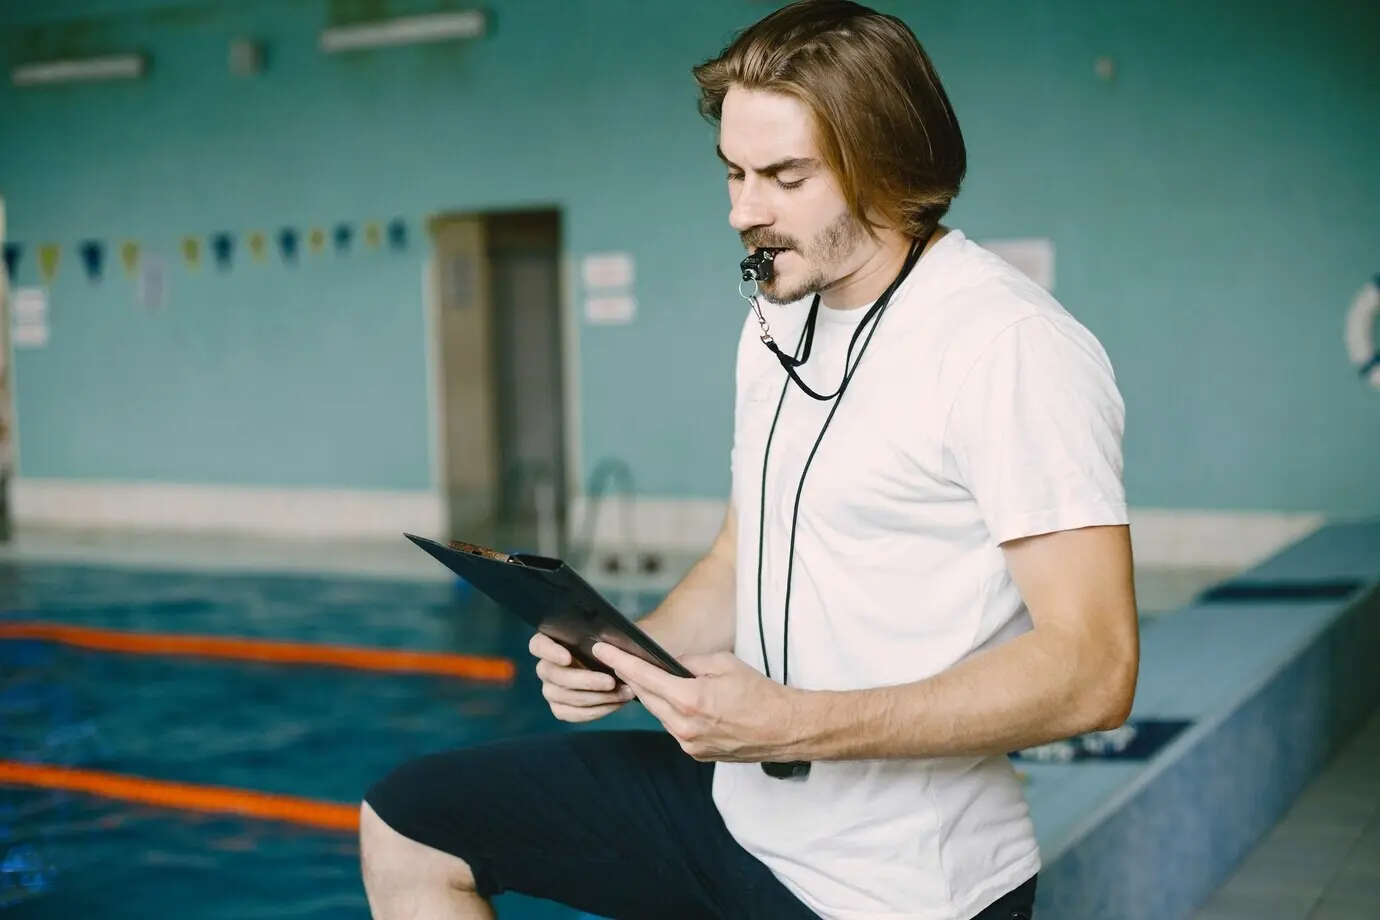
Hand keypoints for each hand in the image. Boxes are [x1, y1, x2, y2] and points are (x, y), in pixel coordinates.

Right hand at [529, 632, 634, 722]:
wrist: (616, 672)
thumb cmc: (610, 649)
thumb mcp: (607, 639)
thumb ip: (603, 639)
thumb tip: (607, 642)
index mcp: (551, 644)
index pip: (538, 645)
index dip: (550, 652)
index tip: (568, 658)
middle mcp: (545, 667)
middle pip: (553, 674)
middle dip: (584, 680)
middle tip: (610, 682)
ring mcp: (550, 690)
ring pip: (564, 696)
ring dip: (596, 697)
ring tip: (622, 693)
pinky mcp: (559, 708)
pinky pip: (572, 714)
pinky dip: (596, 711)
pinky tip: (615, 704)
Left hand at [590, 642, 800, 761]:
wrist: (784, 729)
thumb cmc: (759, 693)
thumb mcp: (724, 663)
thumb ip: (689, 663)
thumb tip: (667, 664)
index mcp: (690, 700)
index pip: (644, 677)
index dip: (620, 662)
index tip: (602, 651)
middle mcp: (685, 726)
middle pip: (646, 698)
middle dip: (632, 678)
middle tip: (617, 661)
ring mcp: (689, 744)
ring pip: (659, 715)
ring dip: (654, 697)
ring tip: (649, 679)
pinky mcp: (696, 754)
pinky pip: (674, 728)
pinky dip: (672, 713)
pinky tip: (676, 702)